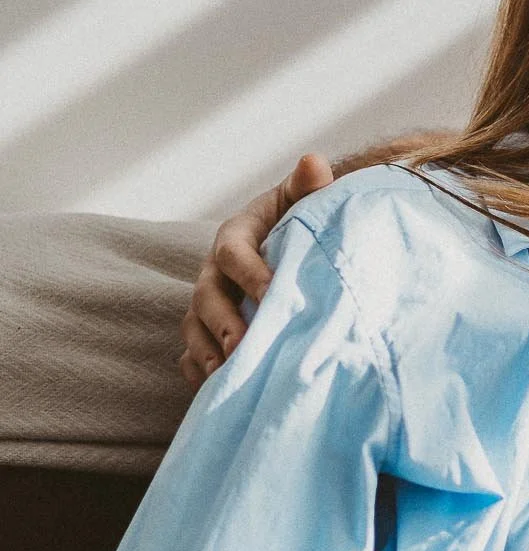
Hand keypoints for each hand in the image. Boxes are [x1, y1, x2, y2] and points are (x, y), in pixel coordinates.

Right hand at [179, 152, 334, 385]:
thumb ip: (308, 184)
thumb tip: (315, 162)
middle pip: (206, 297)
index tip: (273, 293)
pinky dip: (199, 372)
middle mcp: (212, 272)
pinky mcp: (207, 332)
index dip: (249, 273)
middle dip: (222, 322)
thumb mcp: (302, 200)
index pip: (233, 253)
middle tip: (242, 346)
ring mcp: (207, 305)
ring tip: (229, 375)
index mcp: (234, 236)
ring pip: (193, 329)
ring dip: (207, 352)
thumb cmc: (298, 222)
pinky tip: (217, 389)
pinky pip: (191, 354)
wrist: (291, 246)